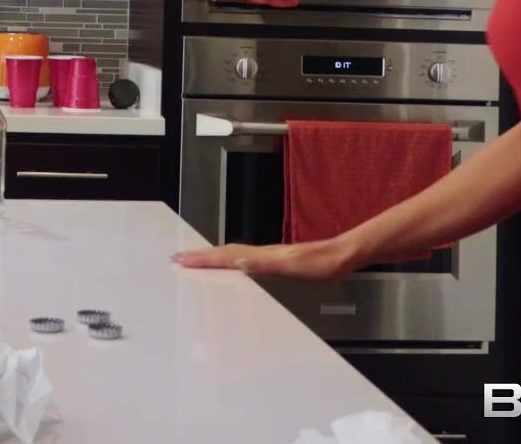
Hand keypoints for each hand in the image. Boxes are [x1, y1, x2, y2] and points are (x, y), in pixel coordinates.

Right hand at [172, 237, 359, 280]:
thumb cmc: (321, 263)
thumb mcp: (293, 266)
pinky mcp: (276, 261)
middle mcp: (262, 254)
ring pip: (232, 255)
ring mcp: (268, 256)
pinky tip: (232, 267)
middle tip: (178, 257)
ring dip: (212, 258)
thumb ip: (266, 264)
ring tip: (196, 260)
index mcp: (262, 255)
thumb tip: (239, 261)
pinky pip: (244, 261)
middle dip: (200, 255)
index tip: (181, 259)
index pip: (225, 256)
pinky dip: (229, 262)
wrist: (342, 255)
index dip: (202, 258)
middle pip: (224, 252)